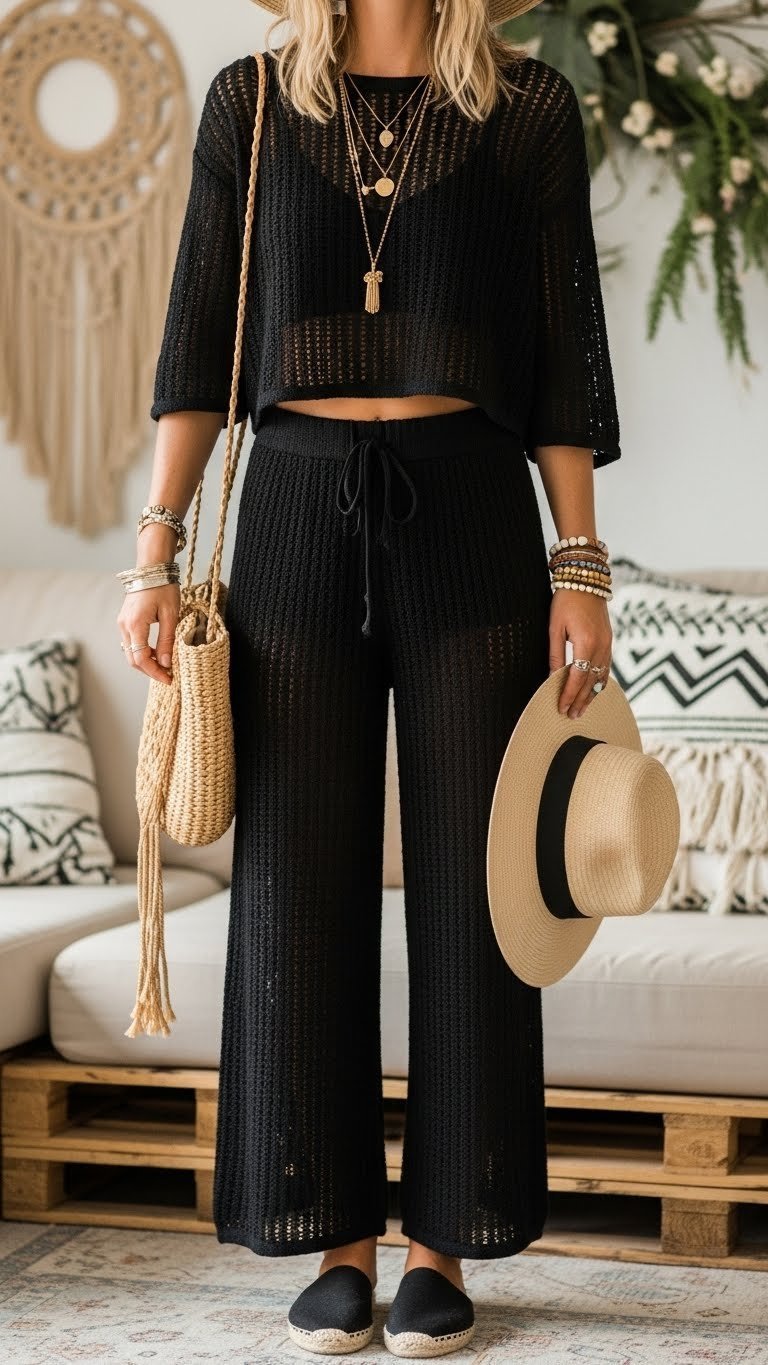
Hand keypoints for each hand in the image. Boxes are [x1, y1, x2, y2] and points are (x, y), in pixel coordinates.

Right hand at [117, 582, 179, 685]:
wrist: (152, 567)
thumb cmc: (164, 587)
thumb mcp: (170, 615)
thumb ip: (167, 640)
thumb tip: (166, 663)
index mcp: (135, 625)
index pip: (141, 659)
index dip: (155, 673)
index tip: (169, 679)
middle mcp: (124, 625)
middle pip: (133, 659)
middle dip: (150, 670)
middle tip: (168, 675)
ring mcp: (122, 623)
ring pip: (130, 651)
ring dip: (146, 661)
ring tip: (165, 665)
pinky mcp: (125, 620)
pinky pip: (131, 642)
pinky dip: (142, 651)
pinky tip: (157, 651)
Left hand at [548, 588, 612, 718]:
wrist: (586, 579)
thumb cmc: (566, 600)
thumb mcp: (555, 627)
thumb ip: (555, 654)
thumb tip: (552, 677)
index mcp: (586, 643)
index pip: (577, 678)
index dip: (570, 695)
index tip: (562, 708)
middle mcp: (601, 646)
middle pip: (591, 681)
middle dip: (580, 700)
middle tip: (571, 716)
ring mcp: (608, 643)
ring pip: (601, 677)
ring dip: (592, 695)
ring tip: (582, 709)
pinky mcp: (609, 640)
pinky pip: (606, 666)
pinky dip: (600, 681)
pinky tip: (595, 690)